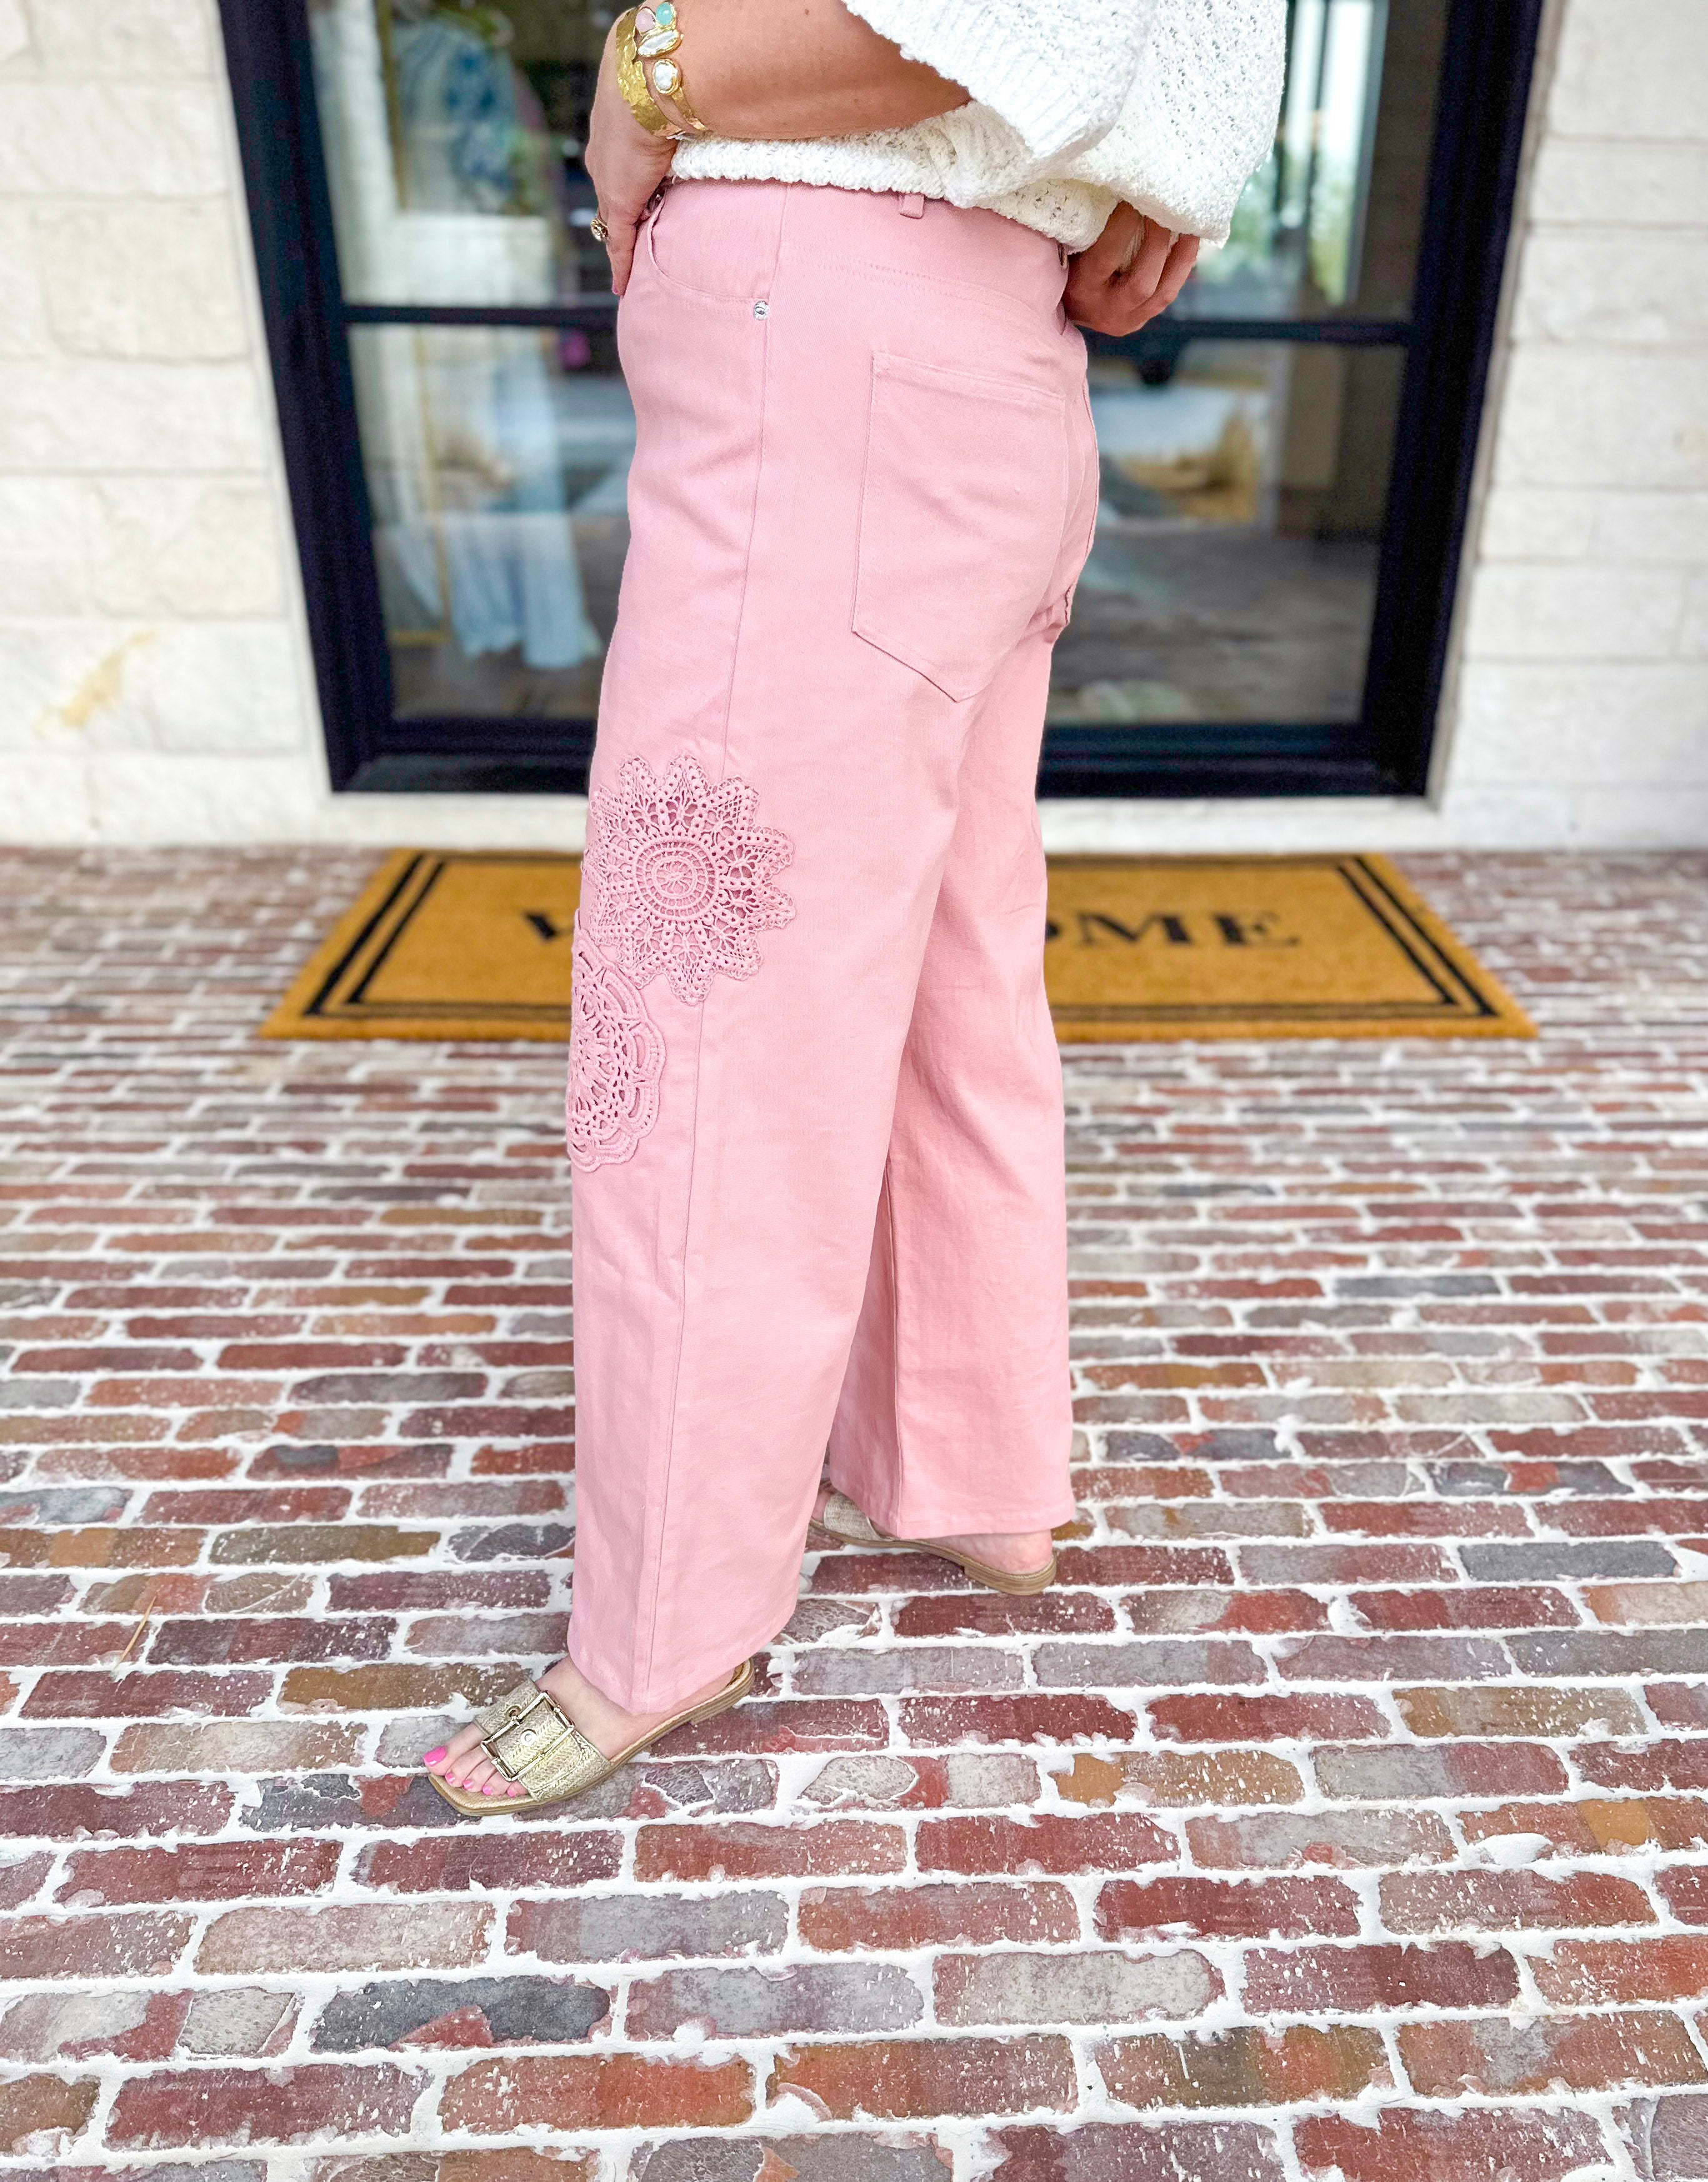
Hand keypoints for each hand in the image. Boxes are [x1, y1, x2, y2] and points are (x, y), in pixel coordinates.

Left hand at [585, 20, 676, 295]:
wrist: (643, 82)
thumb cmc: (661, 77)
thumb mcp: (670, 97)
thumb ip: (686, 108)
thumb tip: (719, 101)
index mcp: (613, 132)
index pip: (618, 168)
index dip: (626, 186)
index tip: (635, 196)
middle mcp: (603, 159)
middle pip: (609, 196)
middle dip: (619, 217)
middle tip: (631, 236)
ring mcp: (608, 181)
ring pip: (613, 219)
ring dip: (624, 239)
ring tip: (632, 263)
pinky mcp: (618, 203)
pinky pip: (619, 242)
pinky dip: (621, 264)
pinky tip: (622, 286)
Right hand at [1065, 206, 1198, 336]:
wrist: (1064, 302)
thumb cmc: (1063, 261)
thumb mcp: (1066, 245)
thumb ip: (1086, 224)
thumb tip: (1116, 187)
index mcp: (1081, 290)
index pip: (1107, 257)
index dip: (1124, 224)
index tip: (1135, 196)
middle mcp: (1105, 312)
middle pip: (1142, 283)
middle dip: (1158, 241)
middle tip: (1165, 209)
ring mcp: (1127, 321)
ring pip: (1164, 293)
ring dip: (1182, 257)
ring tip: (1192, 227)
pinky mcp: (1140, 319)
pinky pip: (1167, 293)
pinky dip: (1180, 266)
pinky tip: (1188, 242)